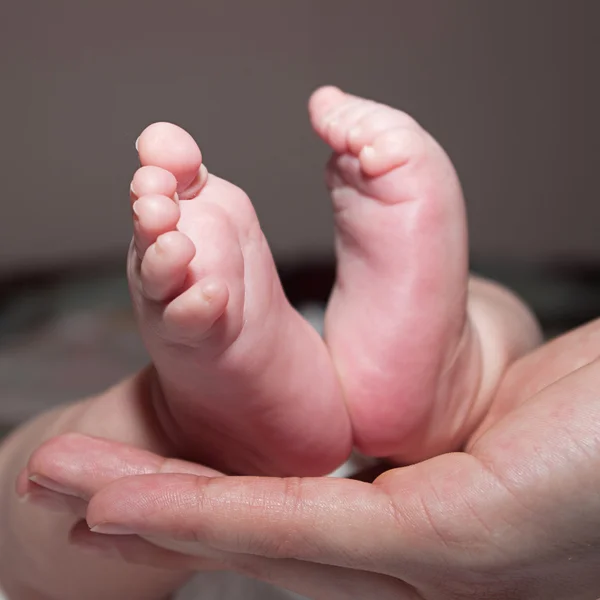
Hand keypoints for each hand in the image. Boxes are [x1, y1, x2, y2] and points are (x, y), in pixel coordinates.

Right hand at [25, 320, 599, 598]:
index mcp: (426, 537)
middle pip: (259, 542)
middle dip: (153, 517)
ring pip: (264, 539)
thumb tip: (370, 447)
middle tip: (64, 492)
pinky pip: (307, 524)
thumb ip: (421, 449)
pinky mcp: (452, 537)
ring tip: (67, 490)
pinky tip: (132, 498)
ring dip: (156, 514)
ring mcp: (433, 561)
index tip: (130, 484)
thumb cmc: (592, 412)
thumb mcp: (483, 423)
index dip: (204, 506)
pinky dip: (213, 511)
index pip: (294, 524)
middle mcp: (419, 567)